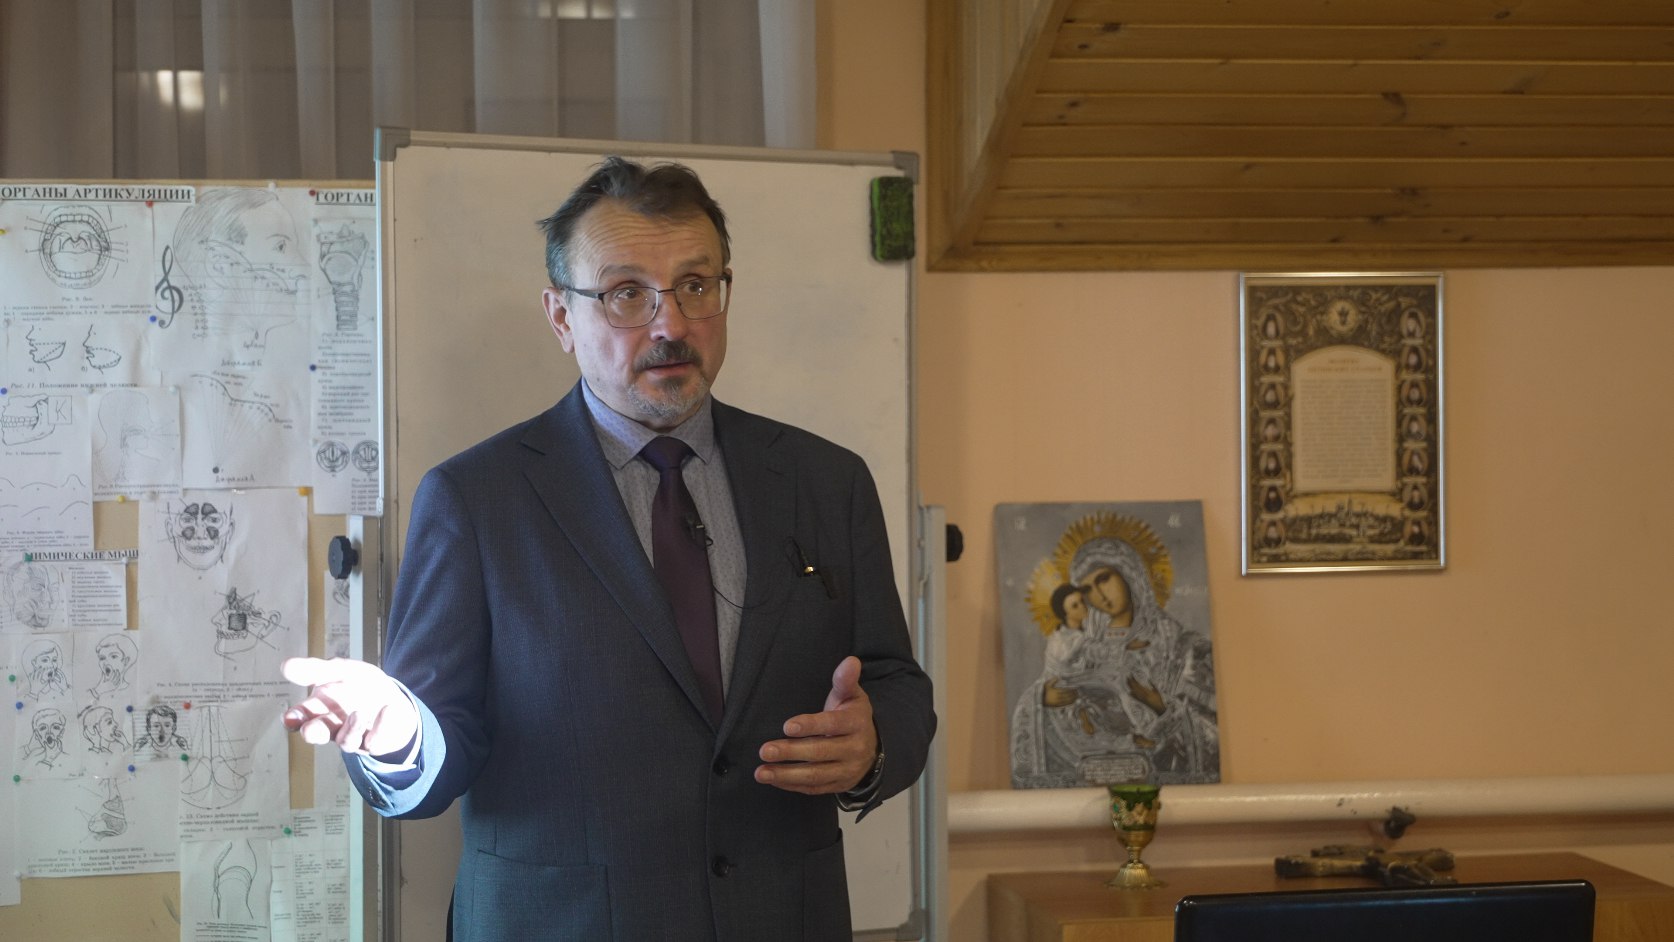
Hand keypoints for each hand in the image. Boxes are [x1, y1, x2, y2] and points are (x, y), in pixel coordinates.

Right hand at [281, 657, 418, 756]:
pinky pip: (376, 739)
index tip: (290, 718)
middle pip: (319, 733)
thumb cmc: (358, 686)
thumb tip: (285, 665)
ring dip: (351, 729)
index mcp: (319, 709)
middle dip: (313, 732)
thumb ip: (315, 669)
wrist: (392, 698)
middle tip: (308, 730)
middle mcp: (333, 726)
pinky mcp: (376, 741)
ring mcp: (354, 736)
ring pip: (346, 740)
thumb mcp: (339, 670)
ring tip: (357, 713)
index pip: (302, 715)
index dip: (295, 717)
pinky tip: (387, 709)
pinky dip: (381, 726)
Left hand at [755, 656, 876, 794]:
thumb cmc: (852, 715)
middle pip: (820, 752)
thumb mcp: (851, 695)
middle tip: (764, 750)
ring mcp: (846, 771)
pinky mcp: (837, 785)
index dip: (810, 726)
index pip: (832, 725)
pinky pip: (814, 788)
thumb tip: (850, 661)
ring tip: (761, 772)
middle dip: (791, 753)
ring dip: (786, 775)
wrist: (871, 747)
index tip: (787, 727)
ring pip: (815, 775)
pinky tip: (773, 779)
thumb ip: (845, 680)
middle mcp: (854, 749)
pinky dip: (791, 785)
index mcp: (856, 723)